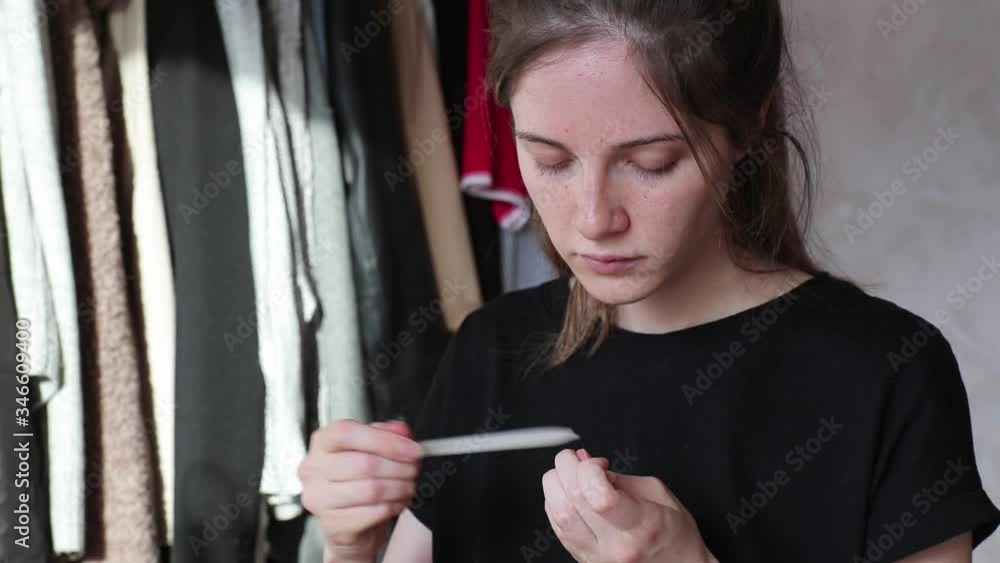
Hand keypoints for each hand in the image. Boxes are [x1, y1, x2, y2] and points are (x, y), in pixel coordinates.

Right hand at [298, 419, 422, 562]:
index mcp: (321, 443)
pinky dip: (393, 506)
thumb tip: (402, 432)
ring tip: (409, 485)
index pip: (347, 433)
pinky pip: (372, 513)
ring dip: (399, 487)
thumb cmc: (356, 479)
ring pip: (371, 490)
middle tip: (414, 469)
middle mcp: (313, 469)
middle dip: (399, 467)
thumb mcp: (370, 448)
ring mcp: (319, 499)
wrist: (348, 522)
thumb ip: (386, 434)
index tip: (412, 449)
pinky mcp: (332, 524)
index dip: (385, 440)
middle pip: (364, 463)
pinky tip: (398, 501)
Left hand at [541, 448, 716, 562]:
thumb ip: (619, 478)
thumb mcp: (659, 495)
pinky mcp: (585, 560)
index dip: (589, 469)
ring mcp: (597, 557)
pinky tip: (567, 495)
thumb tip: (587, 462)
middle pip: (573, 500)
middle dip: (566, 467)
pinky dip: (556, 505)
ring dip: (555, 486)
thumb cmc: (675, 537)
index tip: (598, 463)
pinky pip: (558, 530)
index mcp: (642, 525)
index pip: (599, 496)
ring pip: (559, 516)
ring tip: (569, 475)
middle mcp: (616, 545)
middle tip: (575, 459)